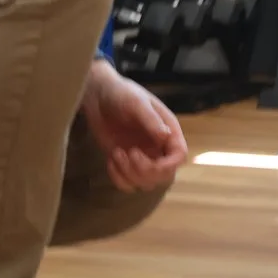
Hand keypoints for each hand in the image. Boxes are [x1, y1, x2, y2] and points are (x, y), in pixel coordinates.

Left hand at [82, 64, 188, 191]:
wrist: (98, 96)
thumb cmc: (121, 94)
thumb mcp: (136, 102)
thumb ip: (151, 120)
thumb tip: (166, 136)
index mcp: (168, 131)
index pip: (179, 156)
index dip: (168, 165)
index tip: (151, 163)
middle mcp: (158, 147)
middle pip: (164, 175)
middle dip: (145, 171)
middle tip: (128, 154)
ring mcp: (142, 157)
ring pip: (146, 183)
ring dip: (130, 174)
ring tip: (116, 153)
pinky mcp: (125, 163)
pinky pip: (128, 184)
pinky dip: (118, 178)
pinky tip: (111, 160)